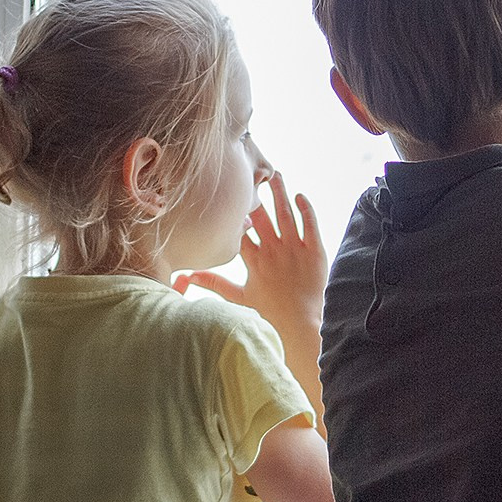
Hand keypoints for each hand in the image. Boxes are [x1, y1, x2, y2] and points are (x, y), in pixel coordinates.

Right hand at [175, 173, 327, 346]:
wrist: (300, 326)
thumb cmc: (270, 314)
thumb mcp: (239, 298)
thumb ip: (213, 284)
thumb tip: (187, 276)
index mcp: (253, 259)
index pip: (240, 228)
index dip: (235, 211)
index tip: (230, 195)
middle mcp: (272, 250)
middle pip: (261, 215)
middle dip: (256, 195)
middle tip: (252, 175)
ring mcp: (294, 249)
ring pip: (285, 213)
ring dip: (279, 192)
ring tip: (276, 175)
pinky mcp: (314, 251)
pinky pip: (310, 223)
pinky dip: (305, 207)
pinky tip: (300, 196)